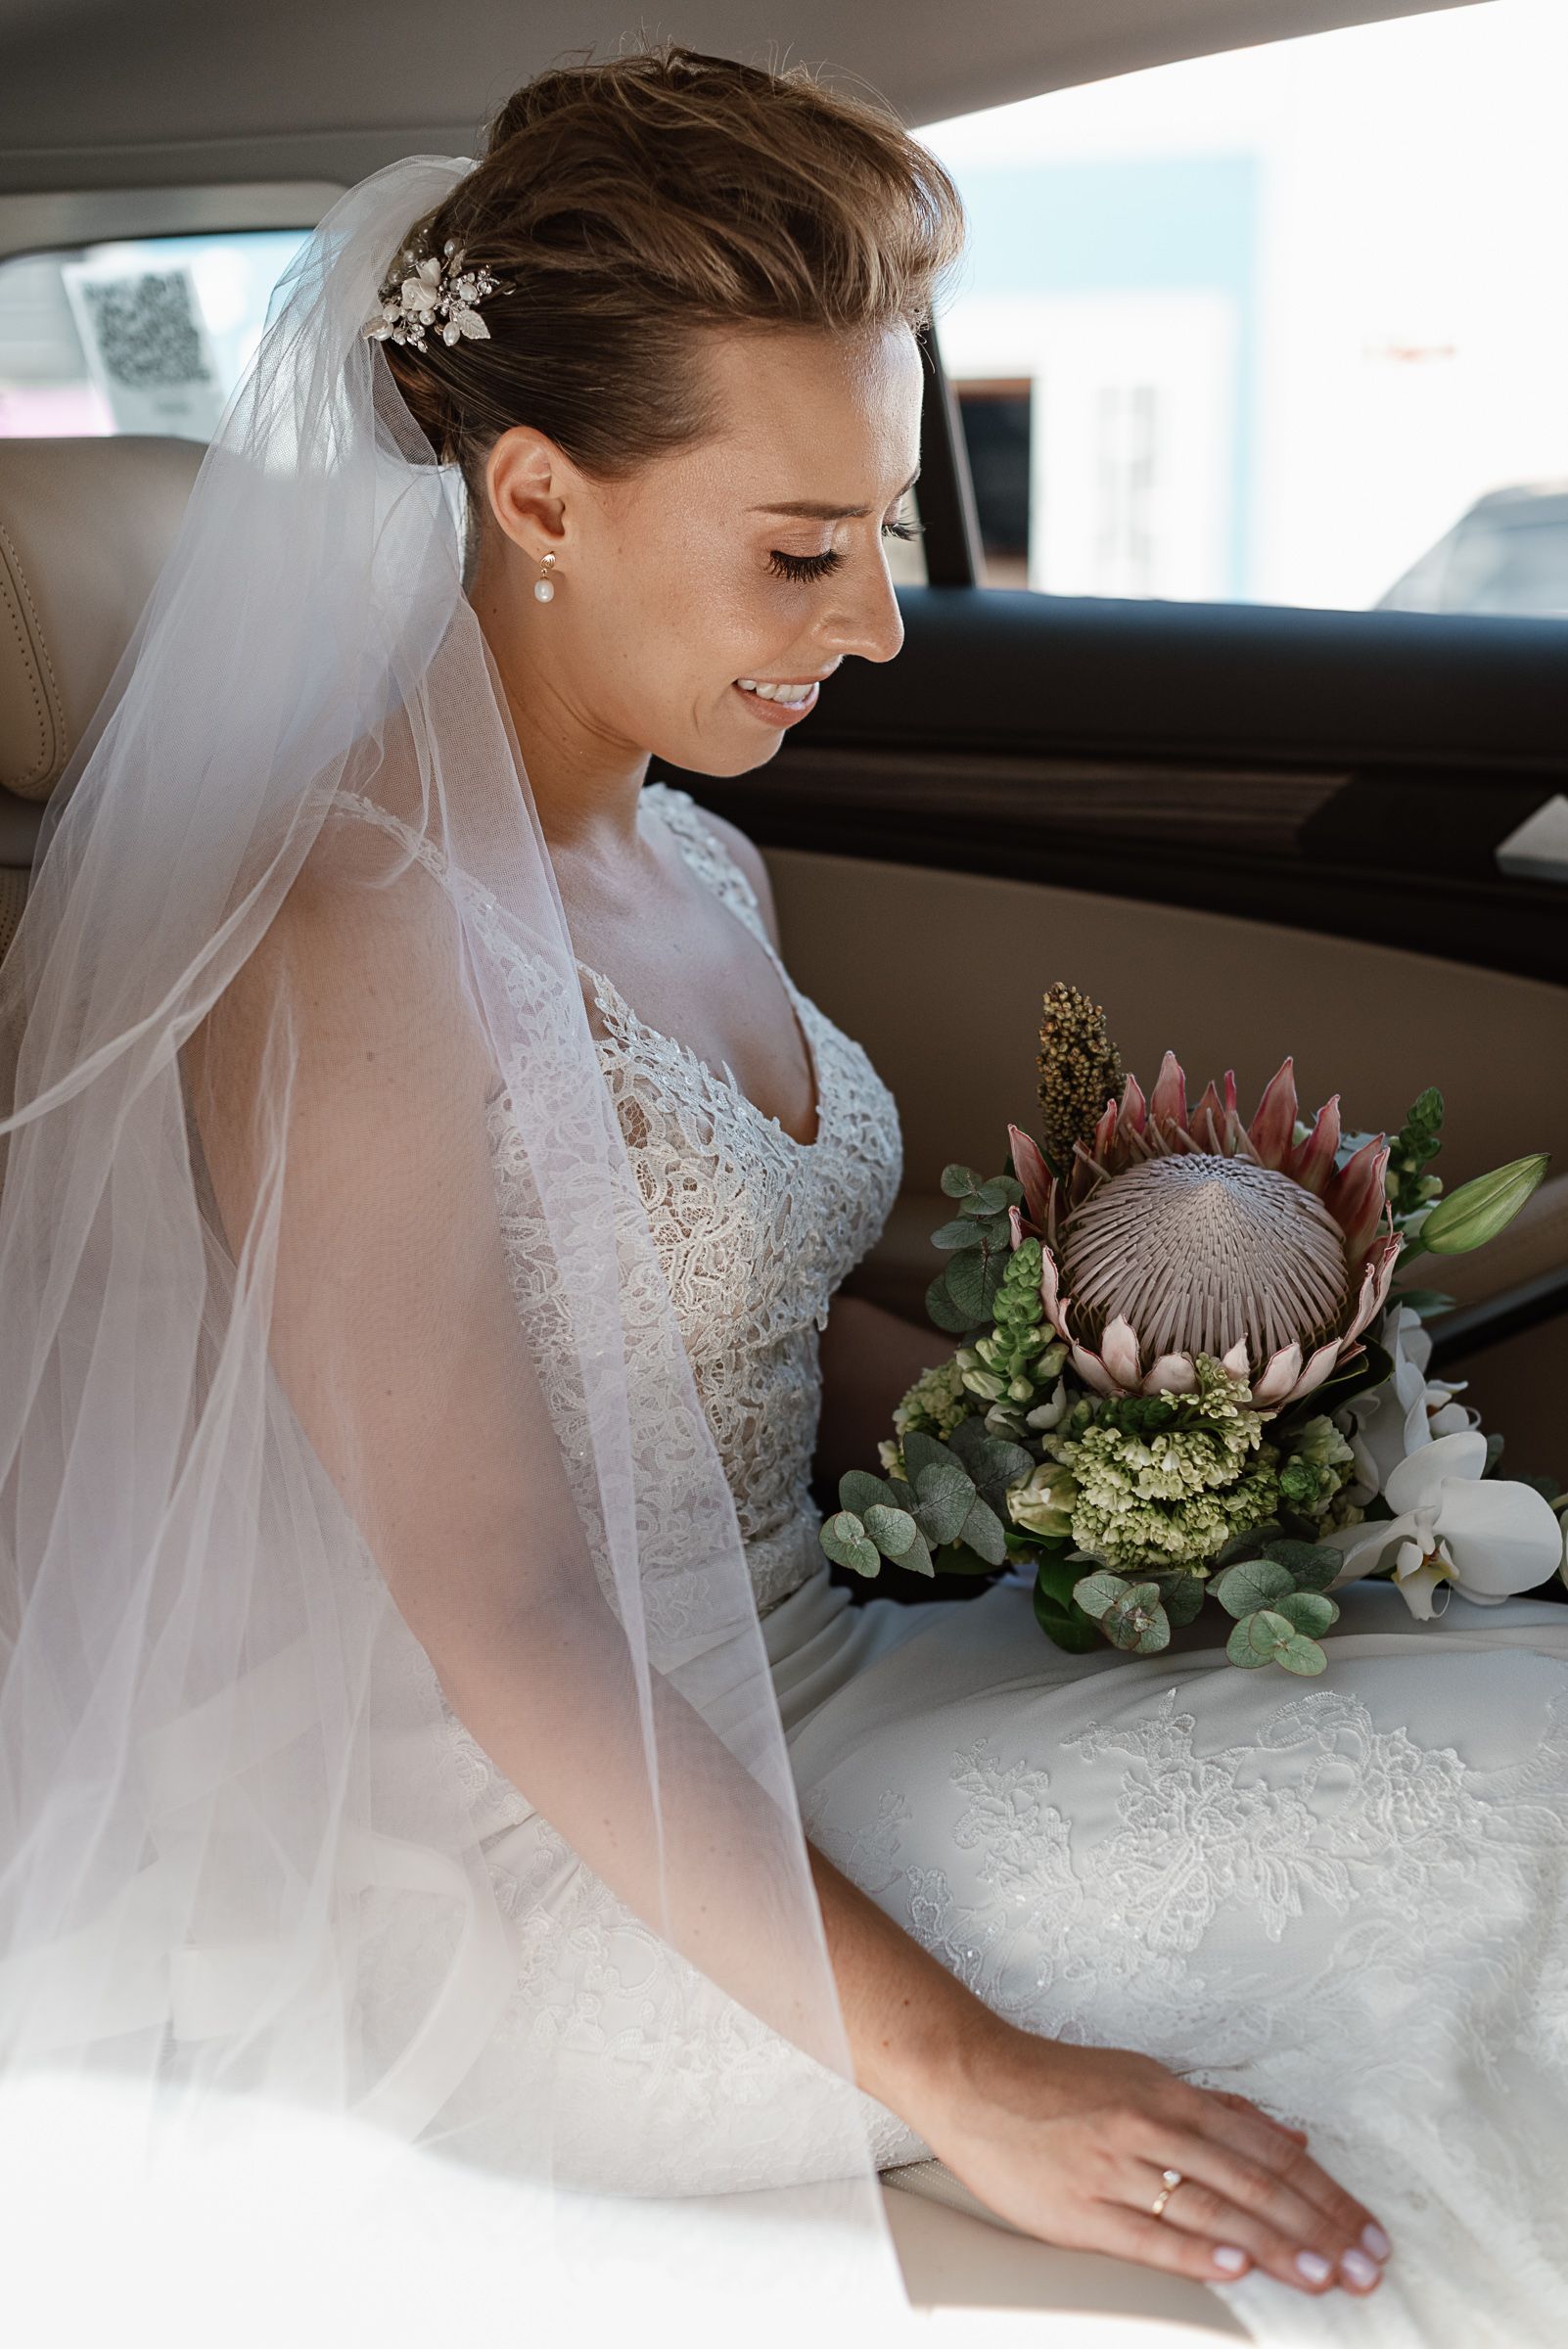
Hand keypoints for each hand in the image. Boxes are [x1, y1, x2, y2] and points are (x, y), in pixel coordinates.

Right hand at [911, 2017, 1391, 2298]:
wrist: (973, 2080)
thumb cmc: (1060, 2082)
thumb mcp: (1144, 2078)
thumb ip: (1218, 2111)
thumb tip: (1289, 2135)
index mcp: (1171, 2095)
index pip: (1268, 2150)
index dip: (1324, 2193)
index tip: (1365, 2231)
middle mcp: (1151, 2126)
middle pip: (1253, 2182)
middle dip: (1319, 2227)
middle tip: (1366, 2266)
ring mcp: (1114, 2167)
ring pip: (1210, 2208)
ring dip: (1275, 2245)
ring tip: (1323, 2275)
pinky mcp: (1079, 2207)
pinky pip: (1146, 2234)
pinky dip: (1195, 2251)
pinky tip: (1235, 2268)